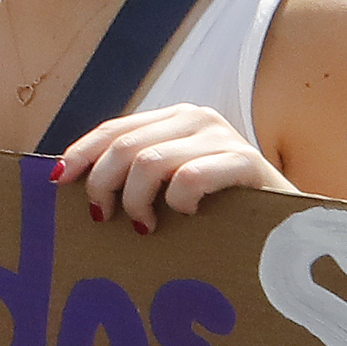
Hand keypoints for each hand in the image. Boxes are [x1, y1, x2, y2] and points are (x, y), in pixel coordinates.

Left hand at [53, 104, 287, 230]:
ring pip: (150, 162)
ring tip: (145, 226)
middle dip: (103, 185)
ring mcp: (223, 137)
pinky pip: (190, 178)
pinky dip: (178, 201)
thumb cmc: (218, 212)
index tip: (57, 181)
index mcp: (174, 119)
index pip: (114, 129)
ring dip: (136, 201)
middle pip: (125, 146)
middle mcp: (197, 119)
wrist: (289, 226)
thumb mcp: (171, 185)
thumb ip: (134, 175)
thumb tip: (68, 180)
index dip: (82, 153)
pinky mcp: (246, 162)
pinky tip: (185, 215)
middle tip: (103, 218)